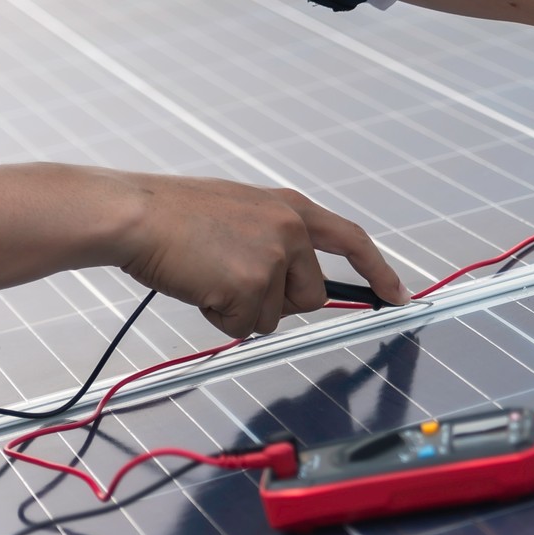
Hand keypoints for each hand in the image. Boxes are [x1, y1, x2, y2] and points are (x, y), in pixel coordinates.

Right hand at [117, 175, 407, 337]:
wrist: (135, 214)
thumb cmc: (174, 214)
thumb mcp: (240, 211)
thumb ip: (275, 238)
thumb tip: (297, 285)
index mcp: (291, 208)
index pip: (352, 240)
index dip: (379, 270)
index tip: (398, 295)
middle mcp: (291, 230)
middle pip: (312, 297)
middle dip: (278, 302)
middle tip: (232, 279)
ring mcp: (274, 257)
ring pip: (273, 317)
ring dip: (240, 309)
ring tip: (207, 273)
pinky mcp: (251, 285)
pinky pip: (243, 326)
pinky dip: (218, 317)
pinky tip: (198, 286)